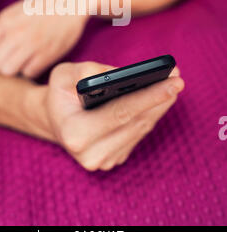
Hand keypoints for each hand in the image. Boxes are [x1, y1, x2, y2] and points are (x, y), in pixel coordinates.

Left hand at [0, 0, 88, 78]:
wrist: (70, 1)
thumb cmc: (41, 7)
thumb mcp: (14, 12)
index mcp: (4, 22)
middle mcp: (15, 33)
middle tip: (9, 61)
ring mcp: (31, 45)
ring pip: (8, 72)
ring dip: (14, 70)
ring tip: (21, 61)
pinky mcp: (47, 54)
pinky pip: (29, 73)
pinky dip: (31, 70)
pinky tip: (35, 60)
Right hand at [45, 61, 183, 170]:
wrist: (53, 119)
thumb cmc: (60, 93)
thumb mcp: (63, 74)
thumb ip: (88, 71)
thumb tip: (124, 75)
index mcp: (75, 134)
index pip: (120, 113)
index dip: (148, 96)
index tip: (172, 82)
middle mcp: (91, 154)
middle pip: (136, 122)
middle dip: (159, 98)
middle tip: (178, 78)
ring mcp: (104, 160)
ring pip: (141, 129)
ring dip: (159, 106)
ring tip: (172, 84)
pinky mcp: (114, 159)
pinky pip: (138, 134)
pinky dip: (149, 115)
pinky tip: (159, 99)